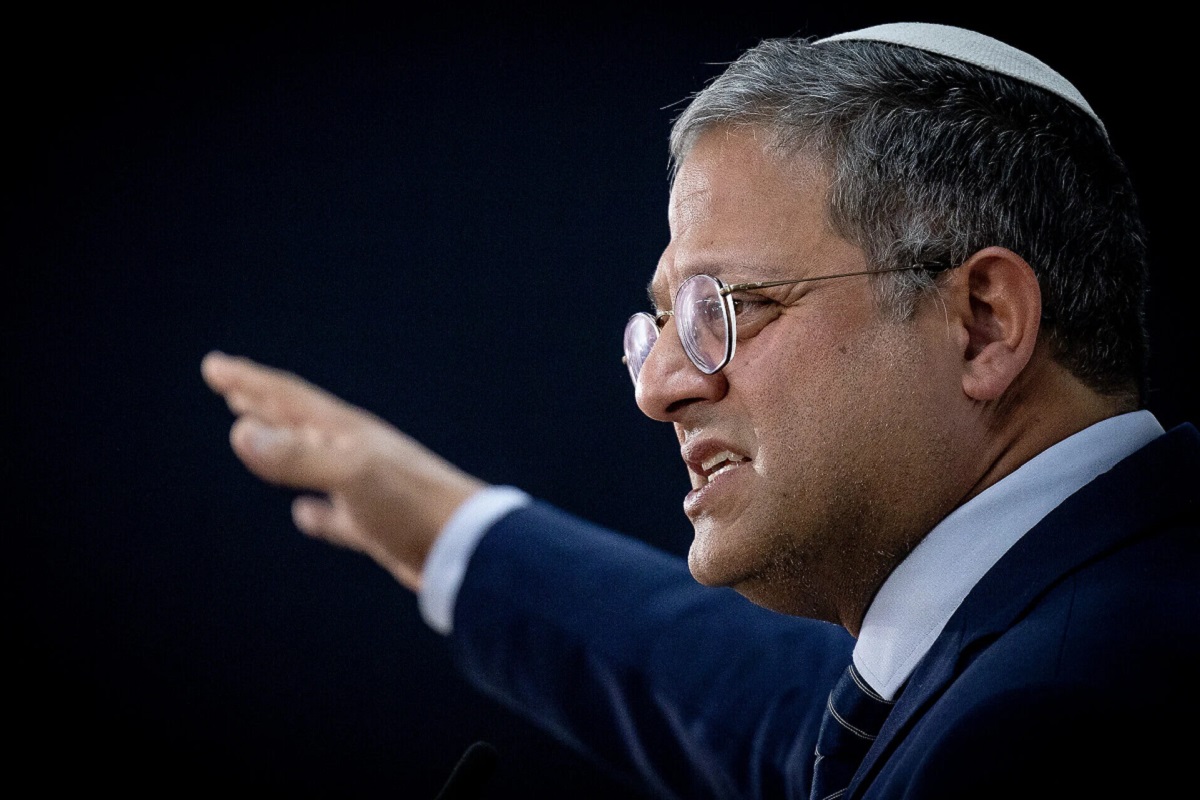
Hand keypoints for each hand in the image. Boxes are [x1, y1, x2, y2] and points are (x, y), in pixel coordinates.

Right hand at [201, 351, 486, 590]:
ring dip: (282, 447)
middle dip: (261, 401)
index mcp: (347, 433)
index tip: (215, 365)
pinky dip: (317, 514)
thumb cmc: (413, 505)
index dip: (249, 381)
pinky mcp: (378, 528)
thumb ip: (297, 456)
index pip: (288, 398)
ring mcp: (367, 489)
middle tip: (230, 384)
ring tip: (256, 435)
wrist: (469, 547)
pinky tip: (305, 516)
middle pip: (298, 421)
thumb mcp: (351, 474)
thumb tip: (241, 432)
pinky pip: (337, 517)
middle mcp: (356, 453)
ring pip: (313, 463)